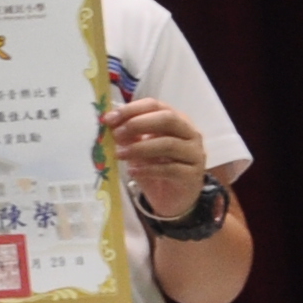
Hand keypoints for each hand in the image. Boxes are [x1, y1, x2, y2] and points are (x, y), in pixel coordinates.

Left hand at [103, 99, 211, 220]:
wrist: (171, 198)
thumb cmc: (155, 167)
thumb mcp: (138, 147)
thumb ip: (129, 134)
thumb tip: (109, 122)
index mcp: (176, 120)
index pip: (156, 105)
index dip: (131, 109)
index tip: (109, 119)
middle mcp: (190, 133)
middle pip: (168, 119)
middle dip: (138, 124)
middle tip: (116, 135)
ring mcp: (194, 153)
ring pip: (169, 144)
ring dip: (140, 148)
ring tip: (119, 154)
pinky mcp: (192, 175)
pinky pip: (171, 169)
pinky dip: (148, 169)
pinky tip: (133, 171)